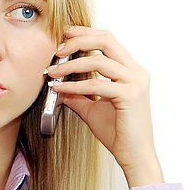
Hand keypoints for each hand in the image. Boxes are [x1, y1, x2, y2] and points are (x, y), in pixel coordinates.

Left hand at [45, 26, 162, 186]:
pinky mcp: (130, 96)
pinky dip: (75, 85)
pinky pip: (97, 85)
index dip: (85, 33)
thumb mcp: (93, 108)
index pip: (108, 40)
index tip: (64, 35)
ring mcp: (135, 83)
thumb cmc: (119, 133)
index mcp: (131, 70)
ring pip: (99, 61)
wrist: (135, 156)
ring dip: (71, 64)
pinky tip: (60, 89)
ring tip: (52, 72)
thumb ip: (78, 94)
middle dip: (78, 40)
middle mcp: (136, 72)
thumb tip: (57, 84)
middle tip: (57, 49)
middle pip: (106, 40)